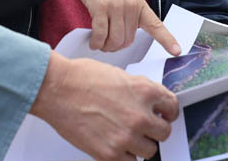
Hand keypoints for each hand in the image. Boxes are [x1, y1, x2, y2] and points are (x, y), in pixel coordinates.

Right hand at [31, 52, 177, 160]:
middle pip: (164, 132)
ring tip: (125, 135)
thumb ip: (138, 90)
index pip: (172, 107)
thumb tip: (149, 102)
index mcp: (144, 91)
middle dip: (154, 130)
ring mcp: (126, 136)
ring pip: (150, 151)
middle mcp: (140, 115)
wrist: (56, 88)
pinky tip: (115, 144)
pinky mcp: (110, 153)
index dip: (168, 112)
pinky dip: (125, 156)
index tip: (164, 115)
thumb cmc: (80, 78)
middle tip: (143, 127)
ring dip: (140, 144)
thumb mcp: (118, 75)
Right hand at [66, 0, 179, 53]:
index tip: (177, 51)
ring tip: (99, 43)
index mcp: (140, 4)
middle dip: (117, 46)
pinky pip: (100, 34)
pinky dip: (96, 42)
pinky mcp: (100, 7)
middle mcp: (130, 6)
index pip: (156, 25)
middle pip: (127, 40)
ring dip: (106, 46)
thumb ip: (130, 13)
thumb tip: (124, 35)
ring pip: (115, 40)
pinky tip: (93, 42)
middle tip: (108, 44)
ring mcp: (115, 7)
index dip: (167, 40)